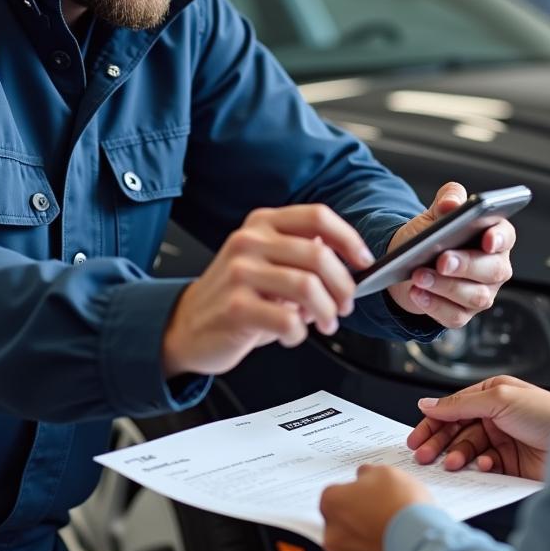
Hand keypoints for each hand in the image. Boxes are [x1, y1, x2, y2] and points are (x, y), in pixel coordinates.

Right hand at [162, 205, 373, 376]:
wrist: (186, 325)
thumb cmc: (235, 295)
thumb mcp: (266, 262)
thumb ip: (302, 252)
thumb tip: (348, 257)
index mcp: (261, 223)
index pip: (317, 216)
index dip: (349, 239)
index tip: (363, 261)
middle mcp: (249, 241)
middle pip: (319, 254)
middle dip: (343, 286)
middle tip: (345, 305)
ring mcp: (239, 272)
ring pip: (308, 287)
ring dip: (327, 312)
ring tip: (325, 323)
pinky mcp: (235, 307)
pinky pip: (288, 320)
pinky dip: (299, 333)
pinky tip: (292, 334)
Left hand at [320, 465, 431, 550]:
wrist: (426, 549)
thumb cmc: (403, 508)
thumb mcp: (386, 473)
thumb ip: (367, 474)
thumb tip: (364, 477)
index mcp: (332, 504)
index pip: (334, 494)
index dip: (354, 492)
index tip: (367, 493)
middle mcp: (333, 535)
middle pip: (341, 522)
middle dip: (357, 517)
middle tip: (381, 511)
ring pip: (354, 546)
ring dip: (367, 539)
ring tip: (392, 531)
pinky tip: (395, 548)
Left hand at [386, 182, 515, 327]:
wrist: (409, 264)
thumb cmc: (431, 236)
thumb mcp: (436, 212)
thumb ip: (448, 198)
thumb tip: (451, 203)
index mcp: (493, 237)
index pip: (505, 236)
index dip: (499, 238)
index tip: (487, 239)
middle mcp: (494, 267)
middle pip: (493, 269)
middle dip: (466, 265)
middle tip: (442, 260)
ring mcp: (482, 293)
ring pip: (475, 296)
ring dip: (445, 286)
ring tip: (420, 275)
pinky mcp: (464, 313)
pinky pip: (455, 315)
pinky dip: (434, 305)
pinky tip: (417, 293)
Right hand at [408, 375, 549, 480]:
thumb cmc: (547, 413)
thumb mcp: (499, 399)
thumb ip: (460, 403)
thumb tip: (428, 404)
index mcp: (491, 394)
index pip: (452, 408)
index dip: (433, 422)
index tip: (416, 438)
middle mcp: (495, 416)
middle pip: (457, 430)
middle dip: (439, 443)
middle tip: (423, 456)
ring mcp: (503, 440)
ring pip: (469, 450)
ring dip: (458, 457)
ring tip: (453, 465)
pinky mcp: (511, 464)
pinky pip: (486, 467)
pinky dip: (480, 468)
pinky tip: (483, 467)